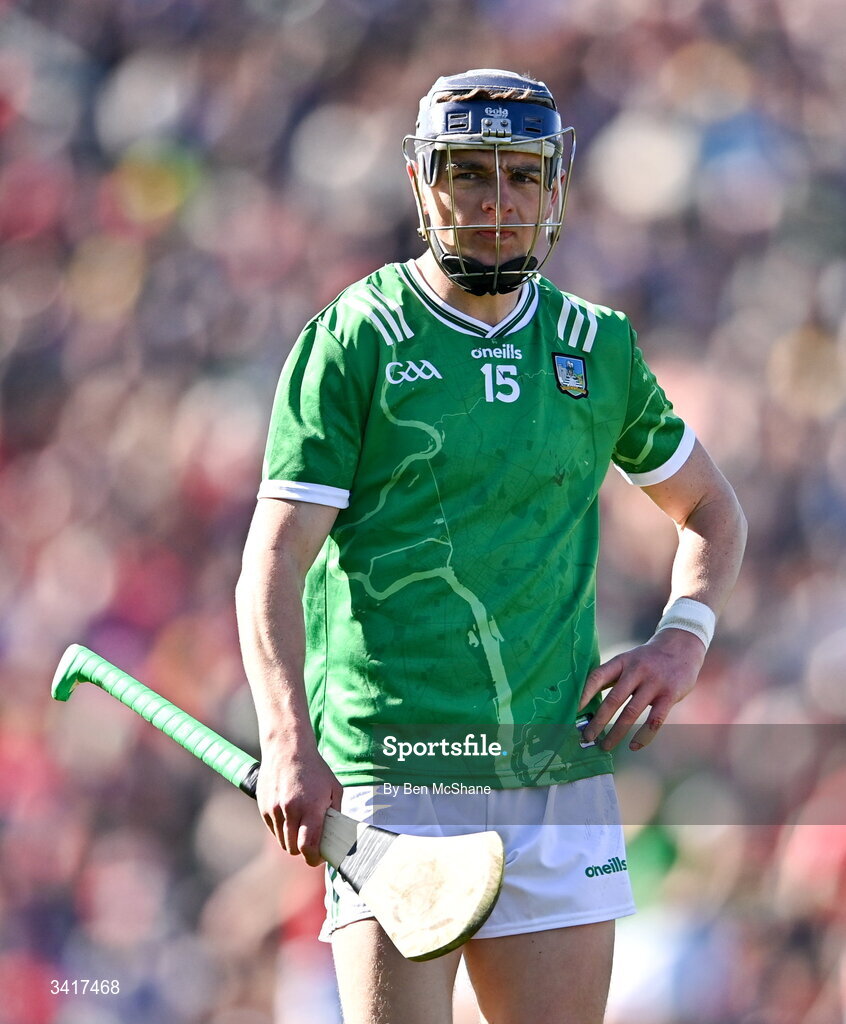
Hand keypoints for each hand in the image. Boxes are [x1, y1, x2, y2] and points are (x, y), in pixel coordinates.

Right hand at [256, 739, 342, 865]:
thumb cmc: (315, 769)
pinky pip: (273, 830)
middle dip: (303, 850)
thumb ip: (335, 813)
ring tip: (301, 827)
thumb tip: (337, 836)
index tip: (319, 858)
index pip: (307, 846)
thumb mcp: (333, 788)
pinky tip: (290, 816)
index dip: (313, 858)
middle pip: (293, 849)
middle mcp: (291, 811)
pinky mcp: (264, 808)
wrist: (288, 749)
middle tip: (311, 843)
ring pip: (282, 841)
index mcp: (311, 807)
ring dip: (291, 840)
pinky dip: (281, 830)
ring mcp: (275, 810)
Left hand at [578, 628, 706, 750]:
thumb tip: (587, 699)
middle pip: (613, 699)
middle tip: (587, 737)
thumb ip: (612, 676)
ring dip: (616, 732)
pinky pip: (655, 720)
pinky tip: (633, 746)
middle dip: (598, 721)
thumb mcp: (628, 660)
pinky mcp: (670, 695)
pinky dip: (643, 736)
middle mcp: (636, 671)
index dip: (585, 693)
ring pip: (631, 713)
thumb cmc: (648, 659)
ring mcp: (654, 683)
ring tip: (605, 746)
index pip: (598, 676)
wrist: (683, 646)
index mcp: (622, 661)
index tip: (574, 710)